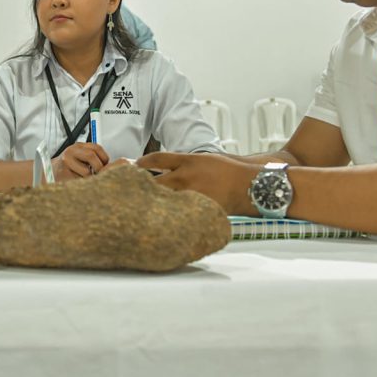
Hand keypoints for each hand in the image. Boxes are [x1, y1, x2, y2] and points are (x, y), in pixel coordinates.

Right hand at [51, 142, 109, 180]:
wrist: (51, 173)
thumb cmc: (70, 167)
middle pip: (91, 156)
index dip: (104, 158)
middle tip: (98, 174)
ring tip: (85, 179)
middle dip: (99, 168)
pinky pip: (79, 180)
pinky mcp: (63, 173)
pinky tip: (77, 182)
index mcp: (78, 146)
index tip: (104, 165)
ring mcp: (66, 161)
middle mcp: (71, 151)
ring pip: (86, 171)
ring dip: (89, 178)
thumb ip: (94, 159)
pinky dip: (82, 183)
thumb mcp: (81, 158)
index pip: (96, 148)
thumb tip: (113, 165)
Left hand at [136, 152, 260, 214]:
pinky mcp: (196, 210)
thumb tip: (156, 166)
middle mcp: (186, 177)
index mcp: (187, 161)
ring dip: (151, 202)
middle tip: (128, 190)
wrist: (248, 185)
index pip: (155, 158)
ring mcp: (190, 195)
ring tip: (140, 206)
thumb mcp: (201, 158)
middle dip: (139, 185)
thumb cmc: (225, 170)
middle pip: (153, 181)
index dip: (140, 162)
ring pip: (162, 199)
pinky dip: (167, 215)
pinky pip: (176, 213)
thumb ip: (180, 162)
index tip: (134, 167)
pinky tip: (161, 218)